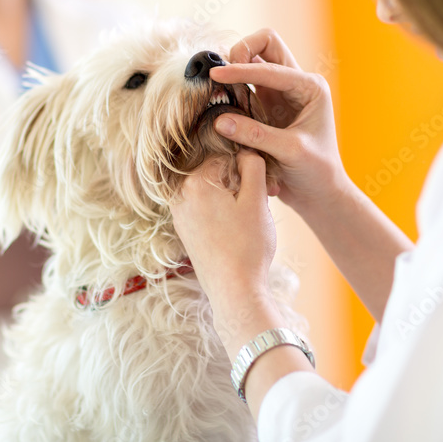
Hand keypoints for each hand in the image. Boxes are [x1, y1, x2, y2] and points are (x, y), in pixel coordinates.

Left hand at [169, 150, 276, 313]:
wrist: (234, 290)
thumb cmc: (248, 246)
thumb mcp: (258, 200)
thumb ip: (252, 166)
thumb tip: (245, 151)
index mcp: (197, 181)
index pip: (227, 157)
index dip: (248, 169)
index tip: (262, 188)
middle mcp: (181, 195)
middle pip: (215, 173)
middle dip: (237, 183)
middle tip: (259, 202)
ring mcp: (179, 213)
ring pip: (210, 191)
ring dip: (229, 197)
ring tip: (247, 218)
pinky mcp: (183, 230)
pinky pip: (203, 207)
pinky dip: (219, 211)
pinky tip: (234, 229)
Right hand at [211, 29, 348, 216]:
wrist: (320, 193)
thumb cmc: (316, 172)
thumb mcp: (289, 152)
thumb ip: (256, 134)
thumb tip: (219, 120)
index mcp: (310, 87)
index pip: (270, 66)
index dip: (241, 70)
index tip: (216, 75)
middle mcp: (296, 84)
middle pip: (265, 44)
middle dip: (242, 51)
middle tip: (222, 74)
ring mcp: (279, 93)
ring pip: (253, 60)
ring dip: (234, 68)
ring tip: (216, 86)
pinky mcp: (265, 106)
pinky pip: (244, 84)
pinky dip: (231, 86)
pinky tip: (219, 99)